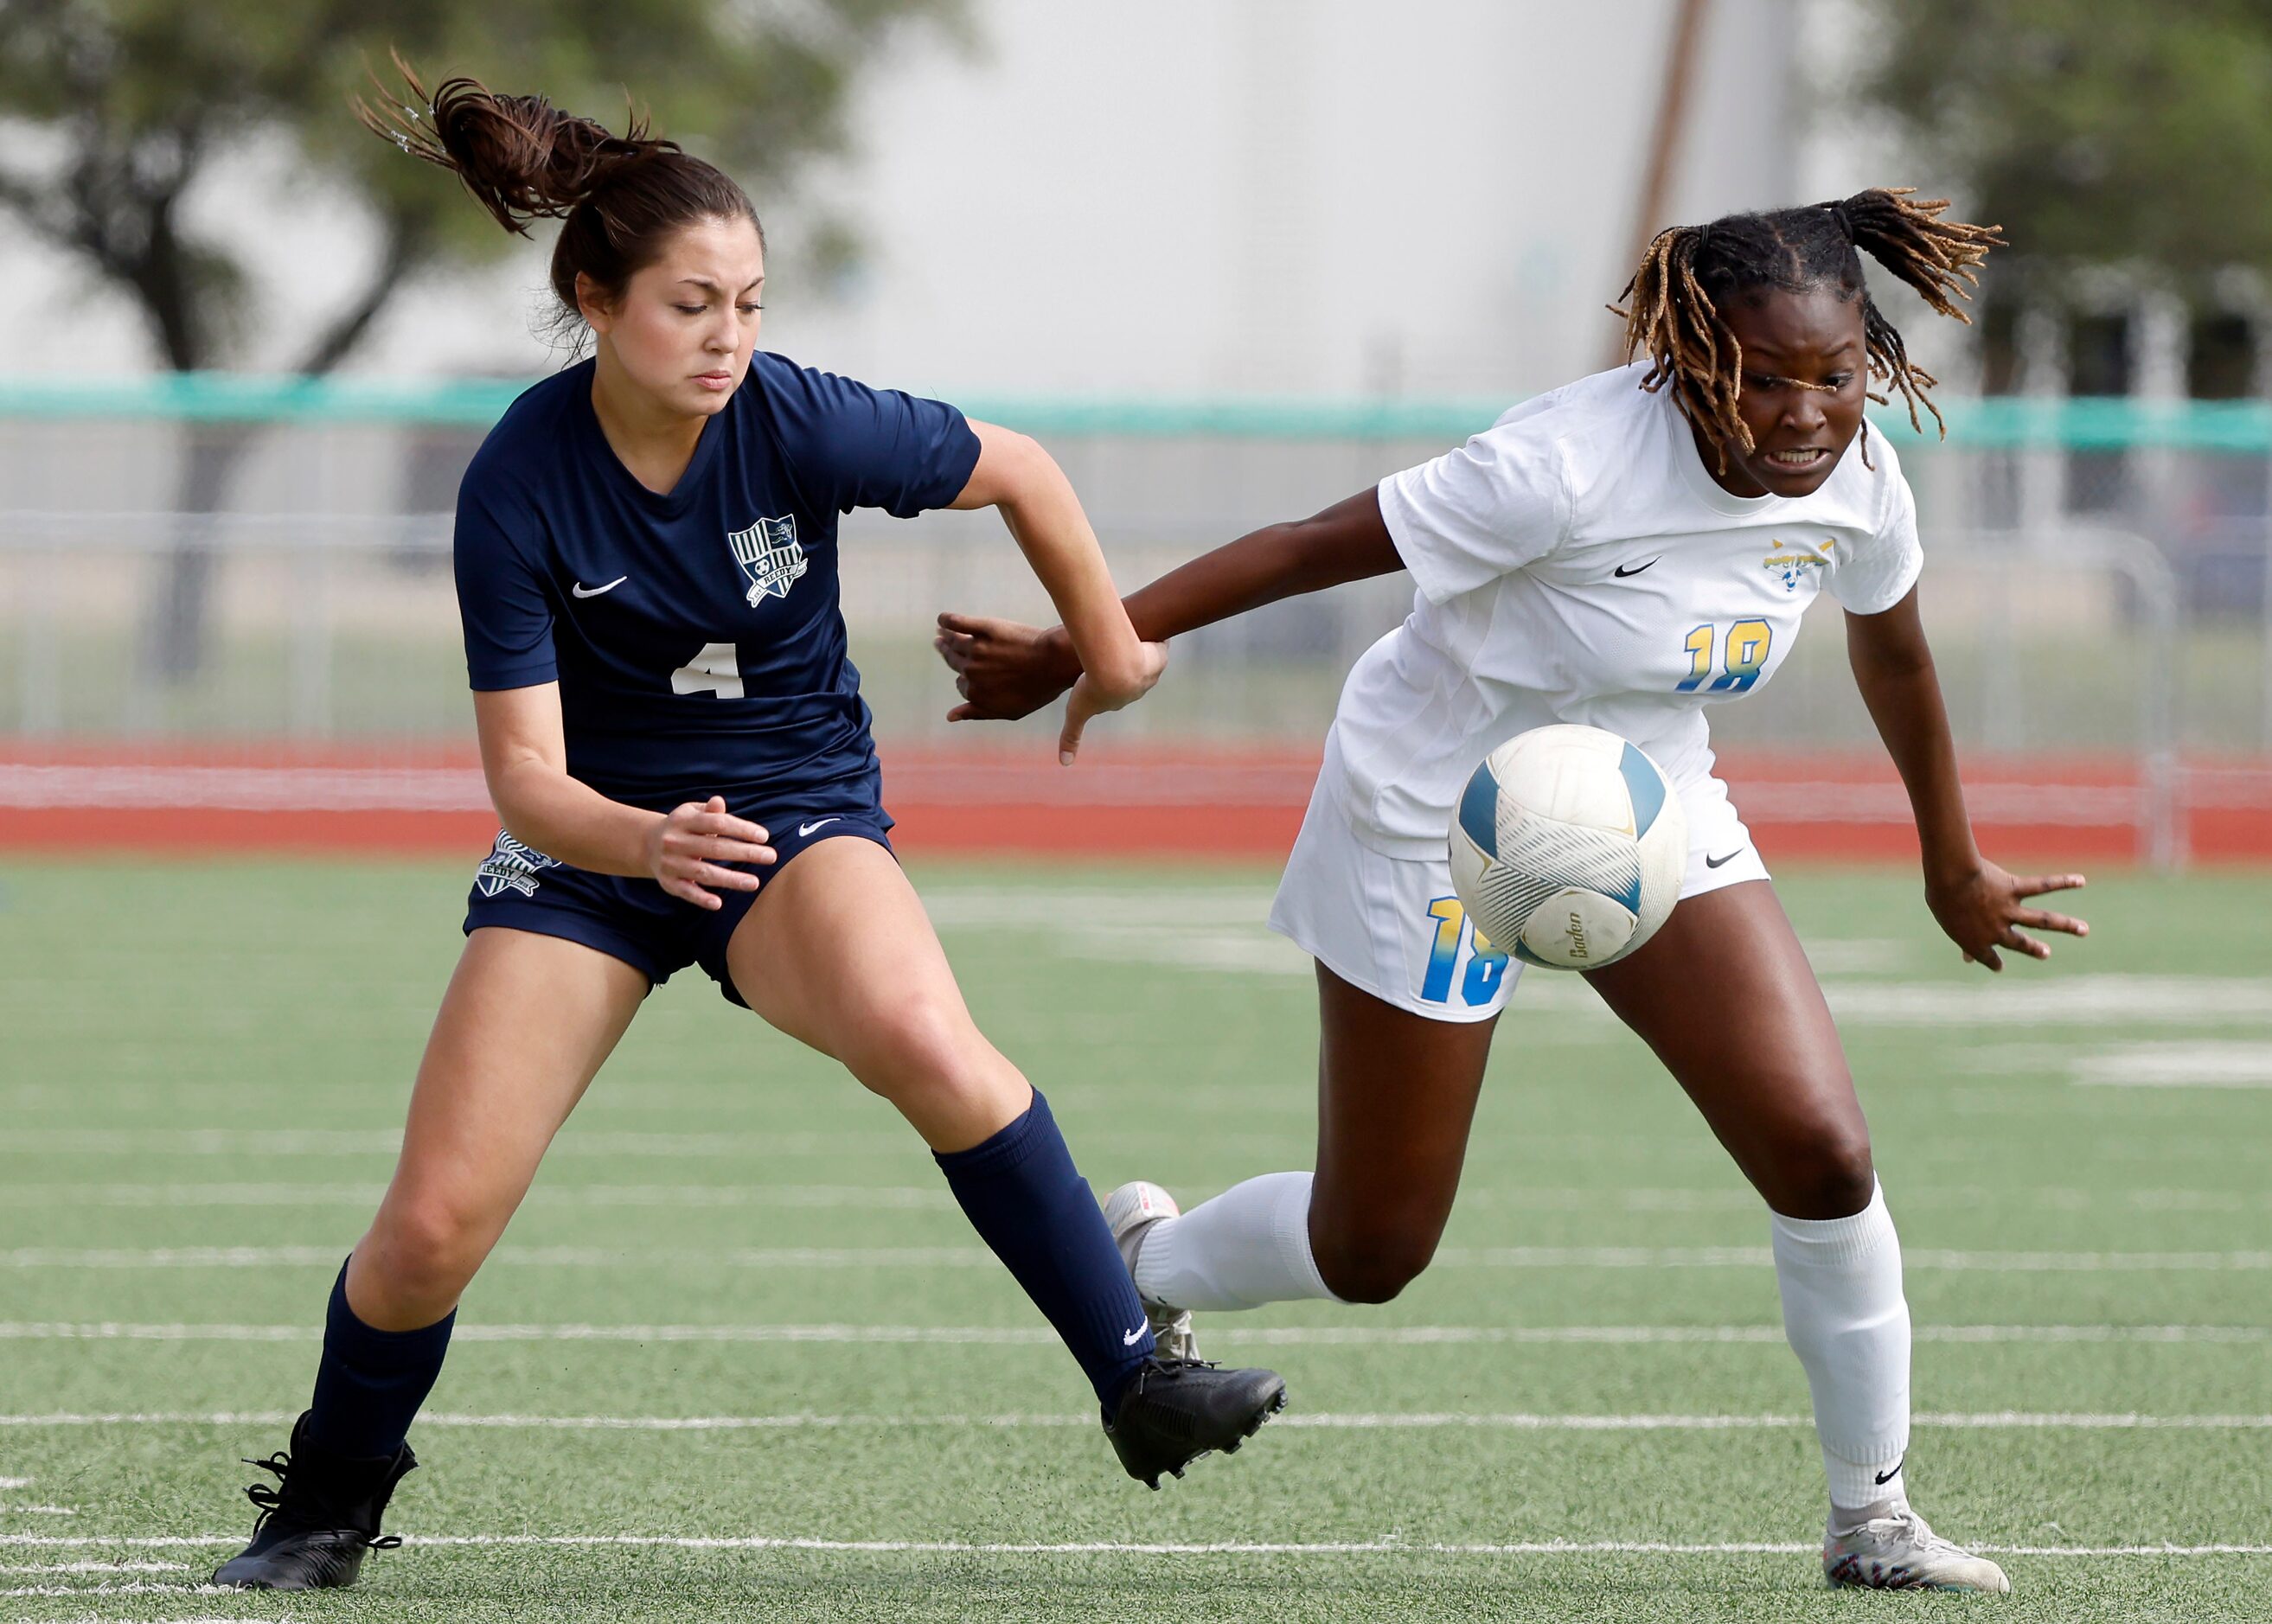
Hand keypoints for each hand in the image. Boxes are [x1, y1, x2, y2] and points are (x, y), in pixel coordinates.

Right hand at [646, 795, 773, 908]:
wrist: (647, 845)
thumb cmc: (682, 827)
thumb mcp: (691, 813)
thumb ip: (709, 812)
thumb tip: (719, 802)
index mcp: (684, 821)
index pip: (717, 823)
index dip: (741, 829)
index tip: (764, 836)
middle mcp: (675, 842)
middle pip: (714, 848)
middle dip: (744, 853)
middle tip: (770, 857)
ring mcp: (671, 864)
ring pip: (703, 873)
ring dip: (730, 879)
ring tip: (754, 883)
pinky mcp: (668, 883)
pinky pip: (686, 892)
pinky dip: (700, 899)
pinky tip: (718, 904)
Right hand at [934, 613, 1081, 720]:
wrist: (1054, 663)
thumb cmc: (1036, 690)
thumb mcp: (1008, 710)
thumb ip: (977, 712)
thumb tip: (949, 716)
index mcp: (974, 692)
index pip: (961, 684)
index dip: (967, 680)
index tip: (974, 674)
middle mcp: (970, 671)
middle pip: (953, 661)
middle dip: (946, 653)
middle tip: (941, 644)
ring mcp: (976, 649)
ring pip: (954, 642)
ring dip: (945, 637)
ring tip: (941, 633)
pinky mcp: (985, 628)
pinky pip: (959, 623)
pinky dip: (948, 621)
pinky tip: (942, 620)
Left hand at [1057, 638, 1168, 763]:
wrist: (1115, 667)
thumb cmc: (1092, 686)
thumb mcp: (1076, 714)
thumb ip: (1070, 738)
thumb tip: (1064, 764)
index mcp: (1119, 700)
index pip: (1114, 693)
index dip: (1105, 683)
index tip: (1098, 676)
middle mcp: (1137, 689)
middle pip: (1132, 675)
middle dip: (1125, 664)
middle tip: (1113, 651)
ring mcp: (1151, 672)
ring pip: (1145, 658)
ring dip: (1140, 649)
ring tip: (1131, 635)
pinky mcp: (1160, 655)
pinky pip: (1158, 644)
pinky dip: (1155, 638)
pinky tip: (1149, 627)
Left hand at [1924, 861, 2086, 971]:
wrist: (1950, 880)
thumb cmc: (1941, 897)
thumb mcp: (1946, 920)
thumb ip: (1959, 933)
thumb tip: (1967, 958)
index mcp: (1977, 942)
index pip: (1988, 957)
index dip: (1993, 962)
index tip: (1999, 966)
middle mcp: (1997, 930)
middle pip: (2021, 943)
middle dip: (2034, 949)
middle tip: (2046, 953)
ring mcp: (2008, 911)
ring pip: (2043, 920)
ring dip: (2066, 925)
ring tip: (2084, 930)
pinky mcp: (2014, 889)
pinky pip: (2042, 886)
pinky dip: (2063, 882)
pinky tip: (2080, 881)